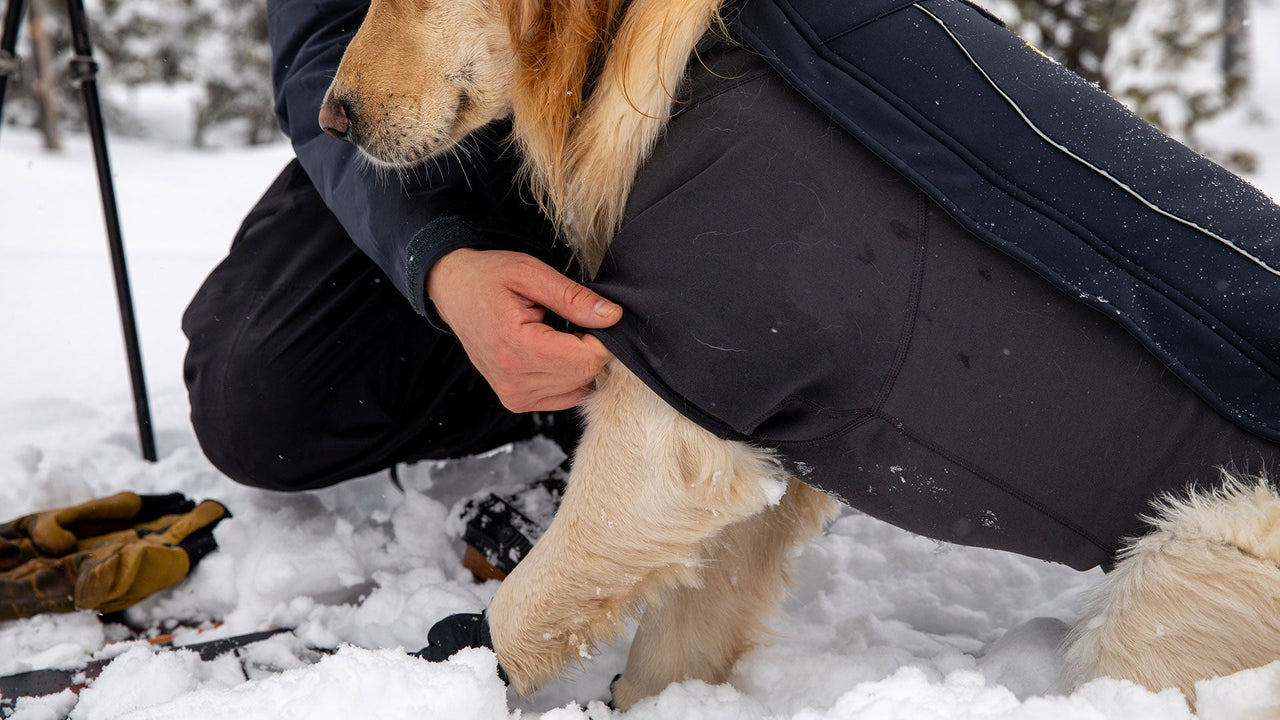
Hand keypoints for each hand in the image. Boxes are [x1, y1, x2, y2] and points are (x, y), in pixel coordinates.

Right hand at [426, 248, 621, 411]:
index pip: (586, 360)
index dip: (601, 337)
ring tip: (556, 333)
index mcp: (515, 347)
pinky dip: (569, 375)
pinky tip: (553, 351)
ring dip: (578, 361)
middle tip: (573, 319)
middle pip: (584, 375)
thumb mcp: (531, 273)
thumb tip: (612, 317)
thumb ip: (573, 298)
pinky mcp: (516, 401)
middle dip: (590, 347)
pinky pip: (564, 396)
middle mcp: (512, 380)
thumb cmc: (489, 277)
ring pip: (577, 388)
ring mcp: (513, 395)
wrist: (454, 291)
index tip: (592, 314)